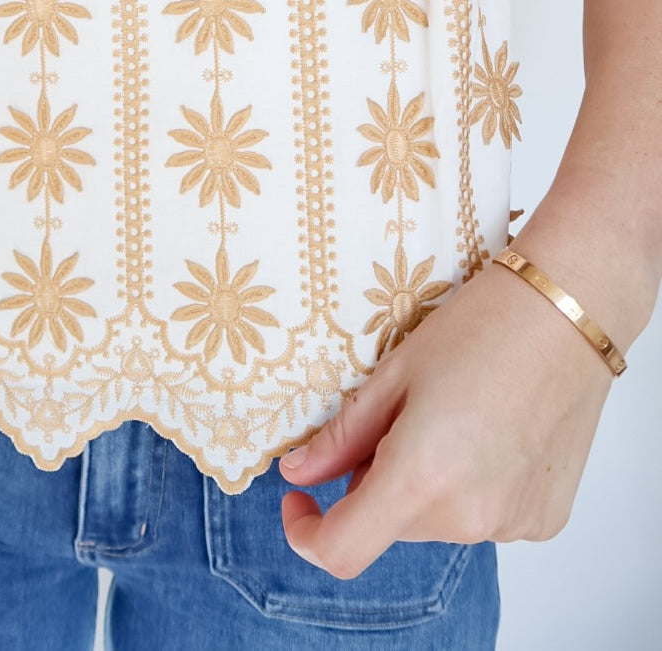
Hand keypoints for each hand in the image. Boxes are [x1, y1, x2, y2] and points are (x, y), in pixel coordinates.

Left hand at [278, 262, 613, 576]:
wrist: (568, 314)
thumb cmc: (480, 329)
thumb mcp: (394, 374)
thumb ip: (342, 437)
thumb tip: (297, 474)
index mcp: (420, 479)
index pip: (343, 550)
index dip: (307, 533)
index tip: (301, 499)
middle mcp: (468, 518)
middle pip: (392, 523)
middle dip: (378, 479)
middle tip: (400, 414)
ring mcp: (510, 525)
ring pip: (437, 520)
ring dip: (426, 483)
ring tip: (454, 414)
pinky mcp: (542, 520)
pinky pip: (482, 516)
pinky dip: (471, 485)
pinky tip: (491, 432)